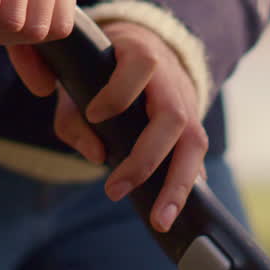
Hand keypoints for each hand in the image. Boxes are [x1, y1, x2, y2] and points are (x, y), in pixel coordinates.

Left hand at [45, 21, 208, 232]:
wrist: (142, 49)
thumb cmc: (100, 68)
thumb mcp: (76, 78)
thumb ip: (73, 114)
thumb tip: (96, 155)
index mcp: (139, 52)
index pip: (141, 65)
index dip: (118, 91)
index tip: (94, 115)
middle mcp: (170, 78)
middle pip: (172, 116)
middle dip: (146, 158)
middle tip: (114, 191)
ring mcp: (186, 103)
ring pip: (194, 142)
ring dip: (178, 185)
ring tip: (160, 220)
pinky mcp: (192, 126)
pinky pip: (196, 157)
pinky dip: (185, 184)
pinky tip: (170, 209)